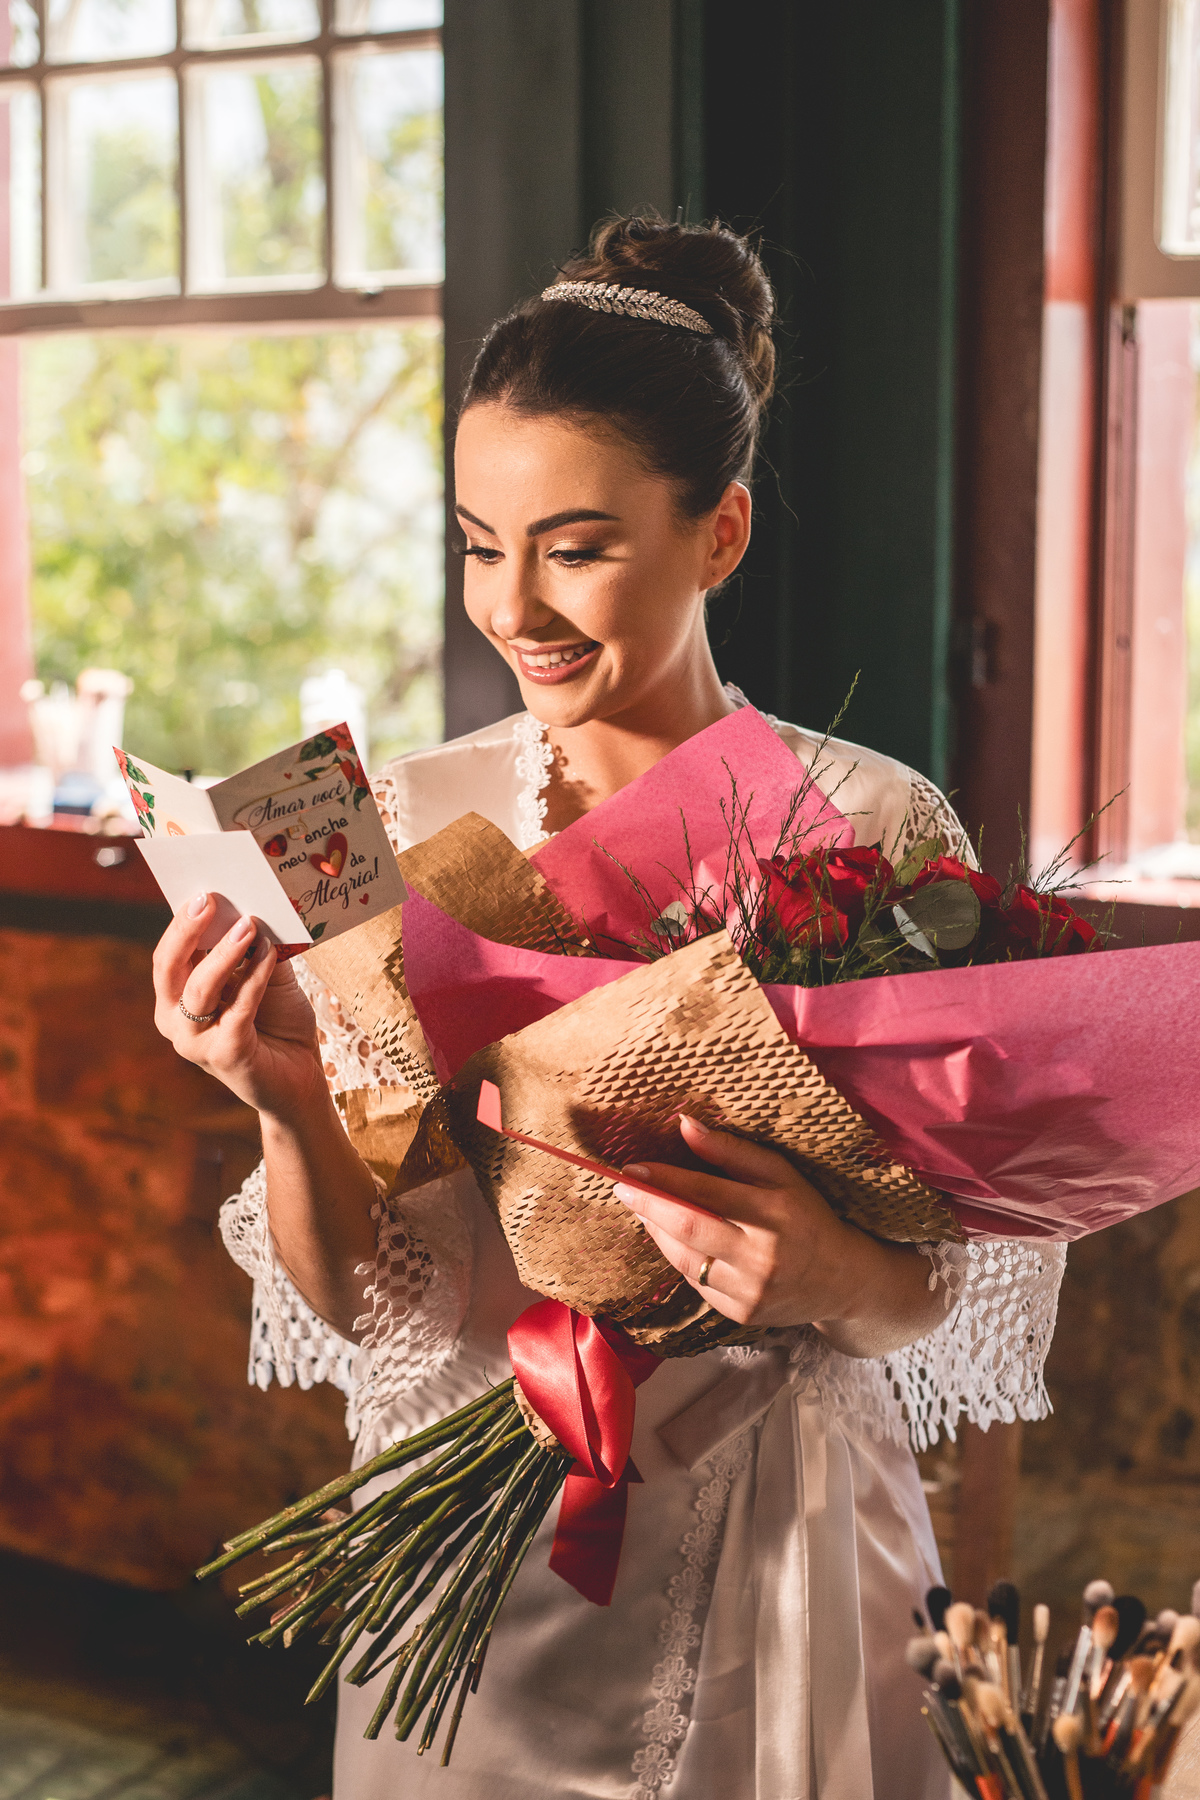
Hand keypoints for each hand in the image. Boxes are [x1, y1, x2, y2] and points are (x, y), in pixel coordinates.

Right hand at [152, 892, 324, 1121]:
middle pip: (168, 968)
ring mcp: (196, 1042)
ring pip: (199, 989)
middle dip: (186, 931)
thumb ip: (252, 948)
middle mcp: (175, 1021)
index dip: (181, 922)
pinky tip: (269, 955)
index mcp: (176, 998)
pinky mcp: (225, 1057)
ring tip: (249, 925)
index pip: (168, 955)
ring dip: (224, 953)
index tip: (202, 891)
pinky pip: (238, 1010)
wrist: (298, 1078)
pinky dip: (253, 979)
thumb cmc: (276, 1023)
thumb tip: (249, 908)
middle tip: (209, 900)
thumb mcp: (264, 976)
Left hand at [614, 1116, 944, 1351]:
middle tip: (622, 1186)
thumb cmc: (806, 1214)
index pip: (705, 1193)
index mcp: (774, 1212)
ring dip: (656, 1231)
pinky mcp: (739, 1314)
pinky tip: (674, 1239)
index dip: (663, 1180)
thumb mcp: (780, 1174)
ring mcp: (749, 1290)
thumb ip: (731, 1150)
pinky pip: (695, 1282)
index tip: (631, 1167)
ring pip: (683, 1259)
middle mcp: (761, 1255)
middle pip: (687, 1228)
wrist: (841, 1279)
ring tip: (644, 1208)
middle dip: (647, 1205)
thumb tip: (683, 1124)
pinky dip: (679, 1257)